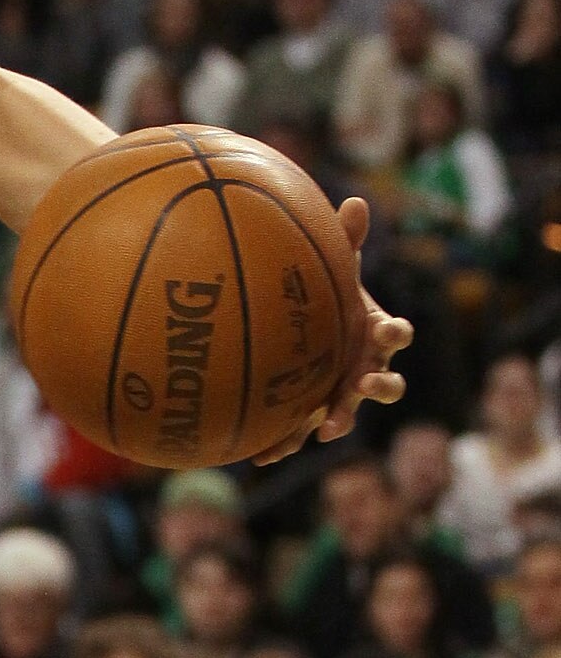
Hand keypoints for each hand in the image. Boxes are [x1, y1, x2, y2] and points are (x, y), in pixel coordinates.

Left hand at [249, 197, 410, 465]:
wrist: (314, 334)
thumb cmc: (331, 298)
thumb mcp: (337, 269)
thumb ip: (346, 241)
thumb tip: (356, 201)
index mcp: (375, 333)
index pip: (396, 334)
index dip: (396, 334)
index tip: (391, 331)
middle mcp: (368, 369)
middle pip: (388, 385)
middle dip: (382, 388)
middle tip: (367, 386)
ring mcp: (344, 395)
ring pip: (350, 412)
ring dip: (343, 419)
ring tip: (330, 427)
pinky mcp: (315, 411)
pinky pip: (301, 430)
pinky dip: (285, 443)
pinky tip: (261, 456)